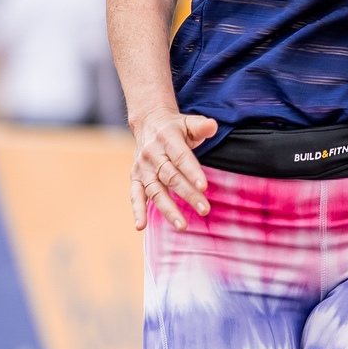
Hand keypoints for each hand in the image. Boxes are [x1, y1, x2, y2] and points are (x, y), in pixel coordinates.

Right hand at [131, 109, 217, 231]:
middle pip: (171, 176)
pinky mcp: (136, 178)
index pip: (181, 157)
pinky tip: (140, 226)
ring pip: (155, 190)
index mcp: (167, 138)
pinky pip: (135, 195)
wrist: (148, 123)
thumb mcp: (188, 122)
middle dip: (188, 194)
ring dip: (168, 209)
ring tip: (182, 226)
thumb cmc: (175, 128)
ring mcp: (143, 168)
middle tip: (204, 210)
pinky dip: (137, 210)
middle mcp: (152, 153)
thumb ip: (201, 126)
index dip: (192, 172)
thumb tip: (212, 126)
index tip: (204, 186)